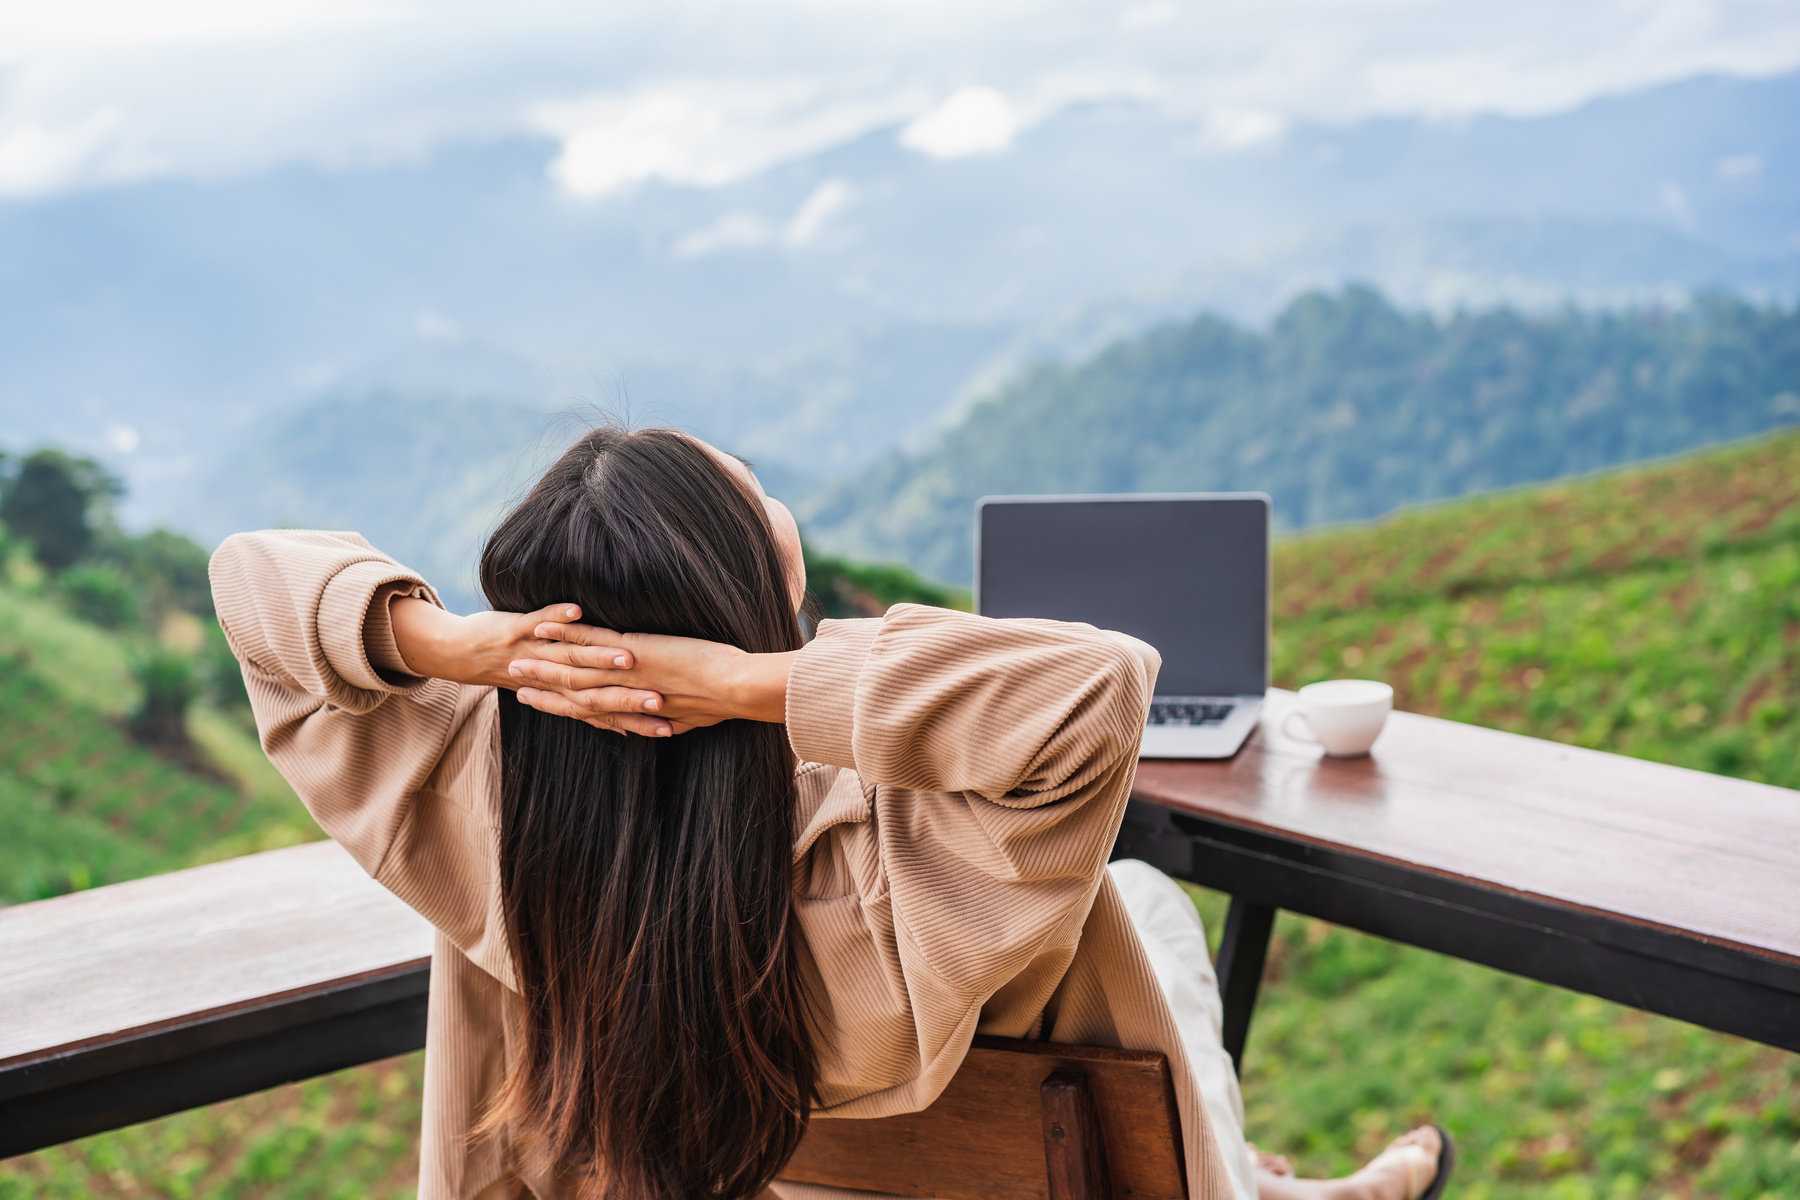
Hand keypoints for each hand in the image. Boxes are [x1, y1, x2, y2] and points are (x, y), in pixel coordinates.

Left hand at [388, 599, 670, 736]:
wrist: (461, 655)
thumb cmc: (512, 668)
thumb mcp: (552, 689)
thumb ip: (588, 701)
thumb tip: (618, 718)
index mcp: (567, 694)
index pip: (607, 712)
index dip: (636, 719)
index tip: (666, 727)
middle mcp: (553, 679)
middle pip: (598, 692)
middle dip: (630, 697)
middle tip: (660, 702)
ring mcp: (535, 654)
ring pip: (573, 658)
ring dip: (601, 657)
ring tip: (629, 656)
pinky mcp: (514, 631)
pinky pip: (538, 620)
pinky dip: (558, 616)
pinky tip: (577, 609)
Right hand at [507, 620, 795, 735]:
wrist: (738, 689)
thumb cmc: (726, 699)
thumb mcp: (693, 714)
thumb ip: (673, 716)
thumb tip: (671, 720)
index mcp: (638, 708)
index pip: (593, 713)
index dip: (564, 709)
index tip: (540, 704)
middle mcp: (627, 694)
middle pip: (575, 695)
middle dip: (543, 691)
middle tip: (513, 685)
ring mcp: (626, 673)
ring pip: (574, 669)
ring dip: (544, 664)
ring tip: (514, 661)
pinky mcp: (633, 651)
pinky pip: (591, 640)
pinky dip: (565, 632)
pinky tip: (543, 626)